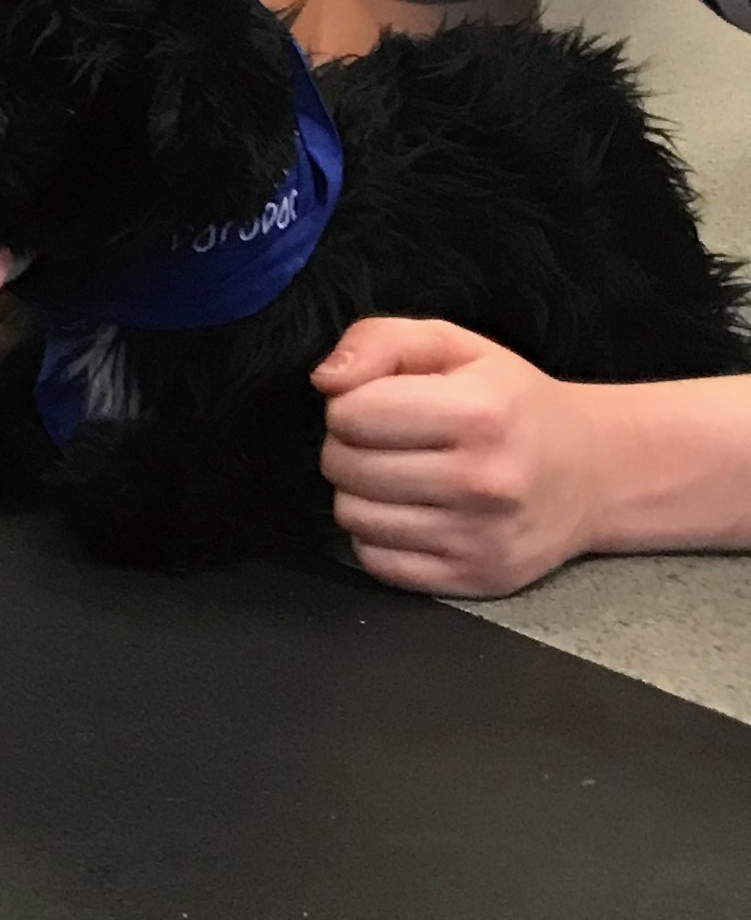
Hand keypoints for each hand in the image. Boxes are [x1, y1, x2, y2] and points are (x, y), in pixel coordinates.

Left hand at [314, 319, 604, 594]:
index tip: (382, 402)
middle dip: (349, 445)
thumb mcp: (456, 346)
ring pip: (352, 515)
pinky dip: (380, 535)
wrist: (594, 472)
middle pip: (343, 466)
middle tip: (389, 440)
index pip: (349, 414)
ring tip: (401, 473)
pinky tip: (412, 512)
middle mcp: (480, 481)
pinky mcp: (474, 579)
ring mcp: (478, 537)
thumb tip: (325, 380)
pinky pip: (376, 561)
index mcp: (477, 413)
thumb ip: (380, 341)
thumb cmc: (513, 402)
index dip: (351, 403)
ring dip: (361, 491)